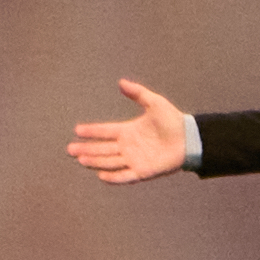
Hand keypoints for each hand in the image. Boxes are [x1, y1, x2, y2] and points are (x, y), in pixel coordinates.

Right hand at [63, 77, 198, 184]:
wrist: (190, 139)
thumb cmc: (173, 120)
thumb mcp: (154, 102)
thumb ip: (138, 93)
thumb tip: (121, 82)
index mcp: (128, 131)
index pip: (105, 131)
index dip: (92, 131)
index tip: (77, 130)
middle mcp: (128, 146)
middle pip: (102, 148)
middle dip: (86, 149)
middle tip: (70, 149)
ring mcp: (134, 159)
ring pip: (109, 162)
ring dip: (95, 161)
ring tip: (80, 159)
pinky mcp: (143, 171)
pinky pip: (125, 176)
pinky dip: (114, 177)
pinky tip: (101, 175)